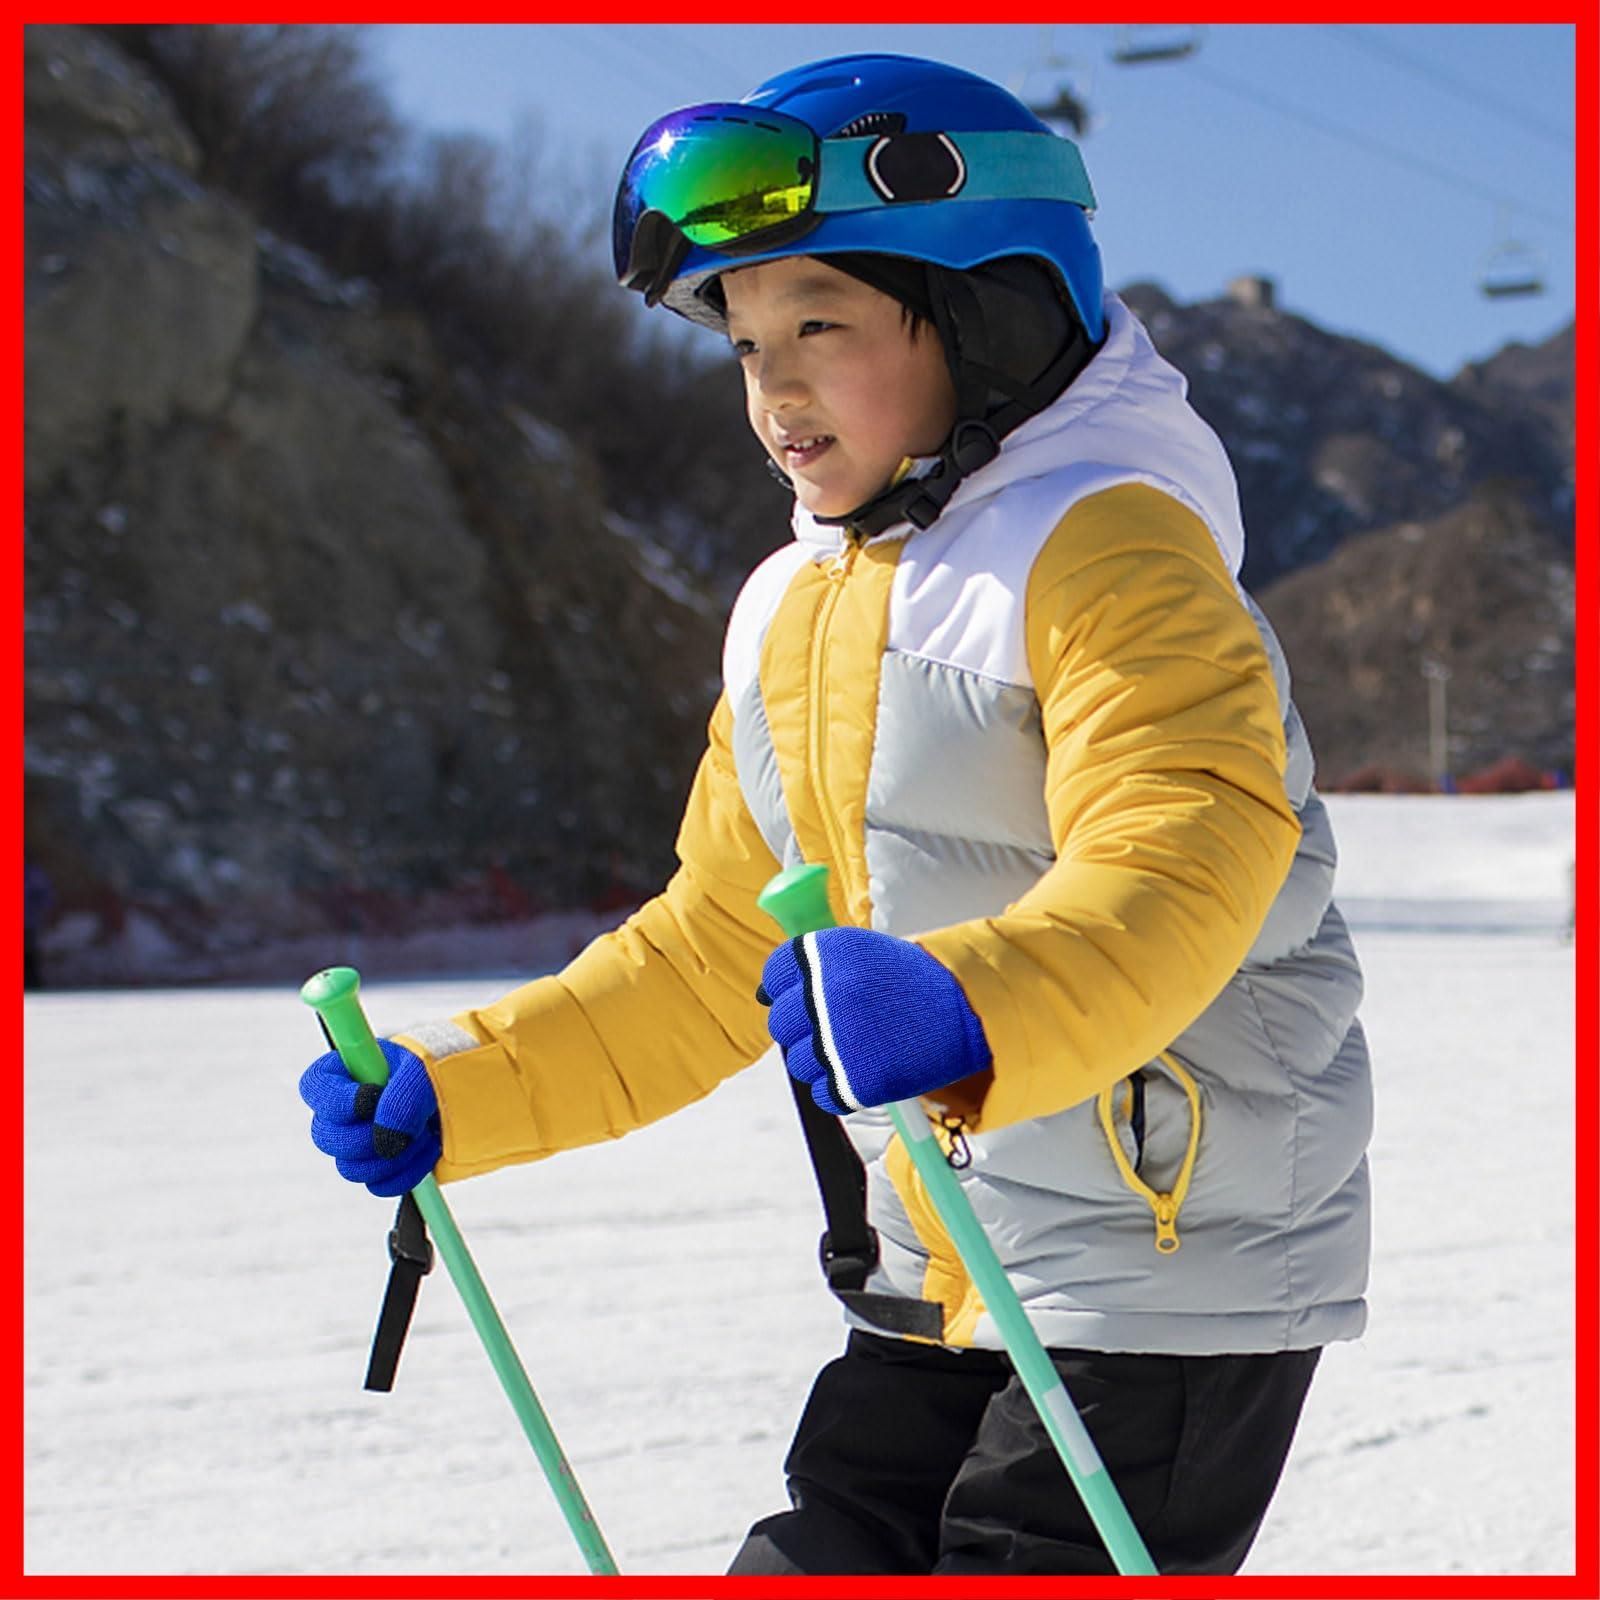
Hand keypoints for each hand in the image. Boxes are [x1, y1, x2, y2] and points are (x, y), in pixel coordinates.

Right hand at [299, 1039, 440, 1196]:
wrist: (460, 1093)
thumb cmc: (434, 1070)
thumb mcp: (423, 1071)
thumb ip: (402, 1098)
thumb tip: (385, 1141)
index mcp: (343, 1072)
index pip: (315, 1087)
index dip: (338, 1100)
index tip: (372, 1096)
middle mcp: (342, 1110)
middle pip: (327, 1137)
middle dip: (371, 1135)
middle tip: (406, 1121)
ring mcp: (357, 1142)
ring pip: (351, 1168)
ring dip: (395, 1155)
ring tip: (424, 1132)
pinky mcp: (378, 1168)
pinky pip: (379, 1185)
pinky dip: (408, 1171)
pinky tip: (428, 1149)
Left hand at [759, 928, 990, 1115]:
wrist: (969, 1011)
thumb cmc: (916, 981)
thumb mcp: (866, 953)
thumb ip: (819, 968)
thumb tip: (770, 992)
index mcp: (826, 955)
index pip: (775, 975)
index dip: (784, 990)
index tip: (797, 998)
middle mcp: (824, 994)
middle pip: (782, 1023)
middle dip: (804, 1028)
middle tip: (836, 1029)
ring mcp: (837, 1039)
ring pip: (800, 1062)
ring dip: (823, 1060)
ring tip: (860, 1047)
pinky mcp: (854, 1079)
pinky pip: (823, 1094)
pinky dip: (839, 1089)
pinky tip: (865, 1070)